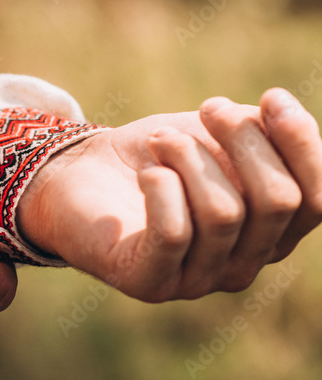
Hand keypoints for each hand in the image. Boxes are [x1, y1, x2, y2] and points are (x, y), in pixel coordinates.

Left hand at [17, 88, 321, 301]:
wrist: (80, 174)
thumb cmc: (159, 153)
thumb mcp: (220, 133)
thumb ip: (264, 131)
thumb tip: (282, 112)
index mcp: (272, 230)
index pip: (318, 198)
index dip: (302, 144)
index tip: (271, 97)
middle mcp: (245, 263)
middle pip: (278, 201)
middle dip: (244, 140)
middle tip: (209, 108)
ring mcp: (199, 280)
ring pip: (224, 212)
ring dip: (190, 156)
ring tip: (161, 140)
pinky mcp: (150, 282)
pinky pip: (174, 233)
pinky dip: (162, 187)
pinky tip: (148, 172)